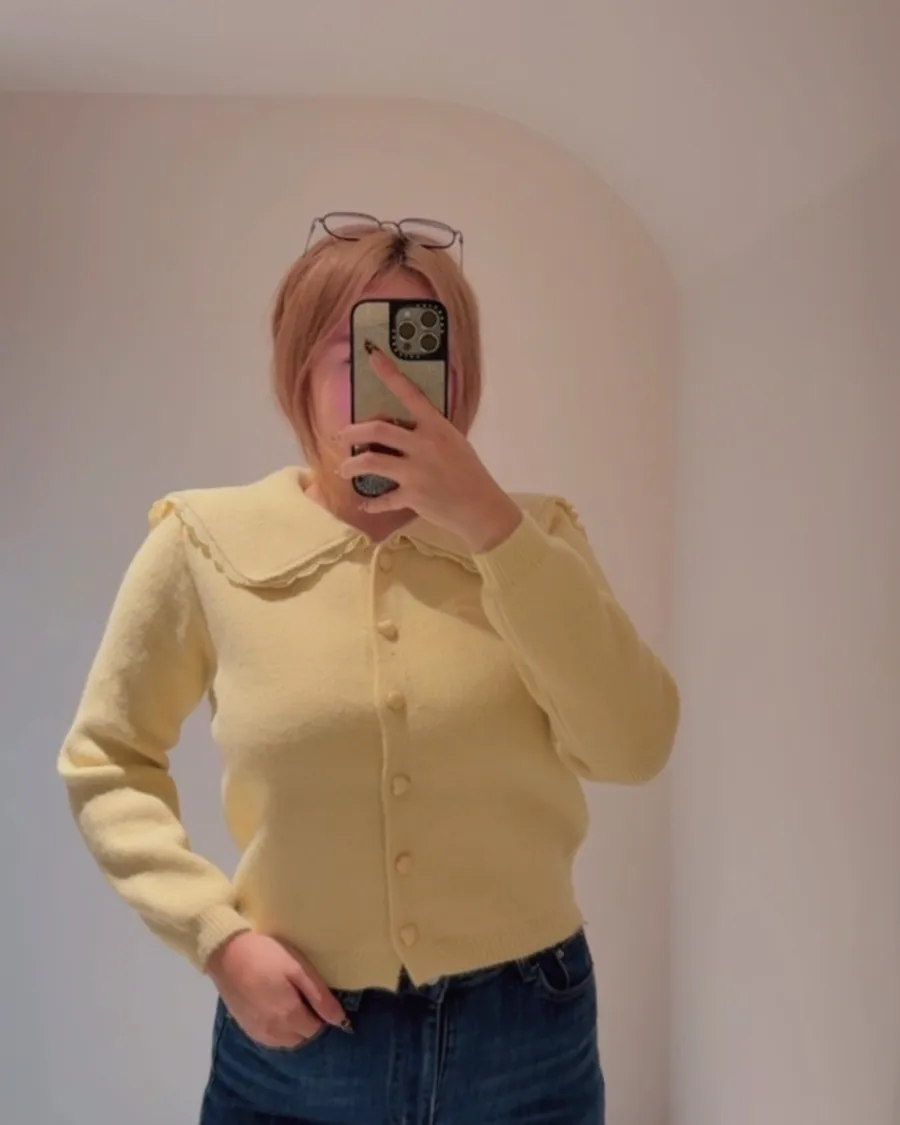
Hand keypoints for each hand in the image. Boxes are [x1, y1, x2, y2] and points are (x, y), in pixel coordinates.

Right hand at [206, 932, 351, 1048]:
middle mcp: (274, 1033)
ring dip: (294, 1028)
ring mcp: (258, 1033)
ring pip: (287, 1041)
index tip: (317, 996)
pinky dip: (279, 1030)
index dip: (321, 1014)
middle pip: (302, 1038)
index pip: (316, 1030)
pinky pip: (271, 1039)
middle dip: (308, 1022)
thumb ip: (320, 997)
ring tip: (290, 1001)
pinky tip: (275, 1008)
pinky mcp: (246, 1029)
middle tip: (303, 996)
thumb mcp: (298, 969)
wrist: (227, 954)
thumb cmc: (268, 956)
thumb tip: (340, 1021)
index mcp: (289, 1017)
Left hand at [335, 343, 522, 552]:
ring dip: (351, 466)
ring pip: (371, 462)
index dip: (390, 373)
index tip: (372, 355)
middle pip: (378, 429)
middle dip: (352, 432)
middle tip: (340, 436)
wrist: (481, 507)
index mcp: (437, 427)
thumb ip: (429, 433)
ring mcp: (416, 471)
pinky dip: (371, 503)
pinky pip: (383, 499)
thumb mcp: (454, 443)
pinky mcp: (412, 496)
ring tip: (343, 469)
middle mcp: (424, 445)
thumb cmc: (469, 473)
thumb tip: (402, 428)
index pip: (411, 394)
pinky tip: (365, 504)